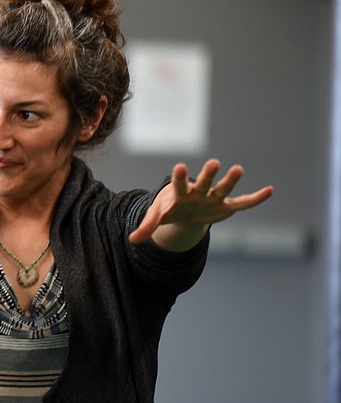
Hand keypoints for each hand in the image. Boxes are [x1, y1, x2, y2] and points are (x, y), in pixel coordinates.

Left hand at [129, 159, 272, 248]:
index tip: (179, 167)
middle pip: (203, 183)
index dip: (179, 178)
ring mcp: (213, 198)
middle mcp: (198, 193)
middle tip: (213, 163)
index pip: (178, 185)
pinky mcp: (226, 207)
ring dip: (230, 181)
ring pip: (223, 189)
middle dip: (207, 175)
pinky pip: (243, 203)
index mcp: (180, 194)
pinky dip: (255, 199)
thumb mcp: (157, 218)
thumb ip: (147, 227)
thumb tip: (132, 239)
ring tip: (238, 169)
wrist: (183, 212)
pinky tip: (269, 191)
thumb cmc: (169, 210)